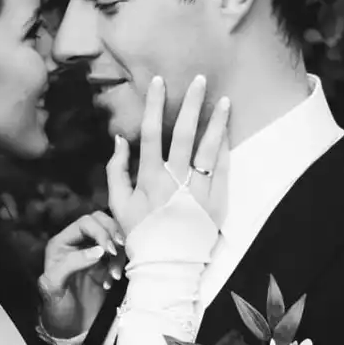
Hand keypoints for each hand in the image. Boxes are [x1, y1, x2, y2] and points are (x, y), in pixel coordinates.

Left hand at [38, 210, 125, 337]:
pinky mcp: (105, 266)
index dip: (100, 231)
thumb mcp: (55, 285)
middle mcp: (78, 244)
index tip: (109, 250)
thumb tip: (99, 250)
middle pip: (101, 221)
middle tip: (117, 250)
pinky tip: (112, 282)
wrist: (70, 329)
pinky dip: (120, 265)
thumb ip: (73, 263)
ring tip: (114, 276)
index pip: (85, 223)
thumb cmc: (57, 307)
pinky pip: (118, 256)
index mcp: (62, 243)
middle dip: (113, 233)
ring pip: (113, 237)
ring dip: (118, 253)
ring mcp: (93, 254)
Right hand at [106, 75, 229, 236]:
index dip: (153, 104)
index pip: (150, 133)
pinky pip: (222, 169)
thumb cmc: (140, 234)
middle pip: (183, 134)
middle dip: (190, 103)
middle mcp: (174, 181)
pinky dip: (224, 148)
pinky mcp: (215, 202)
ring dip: (216, 122)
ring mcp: (197, 191)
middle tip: (199, 79)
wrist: (167, 265)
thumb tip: (119, 140)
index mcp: (148, 179)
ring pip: (208, 149)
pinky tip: (227, 130)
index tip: (158, 81)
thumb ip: (116, 170)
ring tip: (224, 100)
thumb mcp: (118, 205)